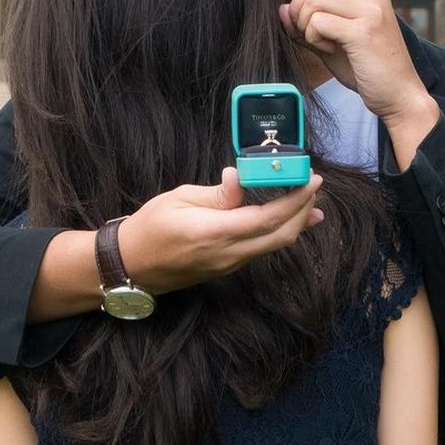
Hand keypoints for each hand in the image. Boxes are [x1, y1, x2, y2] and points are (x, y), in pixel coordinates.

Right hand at [117, 167, 323, 294]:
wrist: (130, 266)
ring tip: (309, 200)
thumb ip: (216, 194)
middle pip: (279, 237)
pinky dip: (280, 232)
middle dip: (302, 210)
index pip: (265, 219)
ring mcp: (229, 264)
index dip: (294, 201)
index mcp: (214, 234)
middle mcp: (227, 254)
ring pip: (273, 245)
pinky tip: (290, 220)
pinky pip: (261, 249)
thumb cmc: (149, 227)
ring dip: (295, 222)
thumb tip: (240, 178)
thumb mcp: (179, 199)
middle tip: (313, 184)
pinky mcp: (227, 267)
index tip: (311, 180)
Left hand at [282, 0, 439, 160]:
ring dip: (307, 27)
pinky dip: (315, 38)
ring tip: (329, 44)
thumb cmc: (366, 69)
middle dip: (300, 11)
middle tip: (314, 35)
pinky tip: (336, 49)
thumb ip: (309, 22)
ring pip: (311, 0)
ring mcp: (371, 5)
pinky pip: (317, 20)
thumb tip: (281, 9)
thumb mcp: (332, 41)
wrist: (398, 96)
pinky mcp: (365, 24)